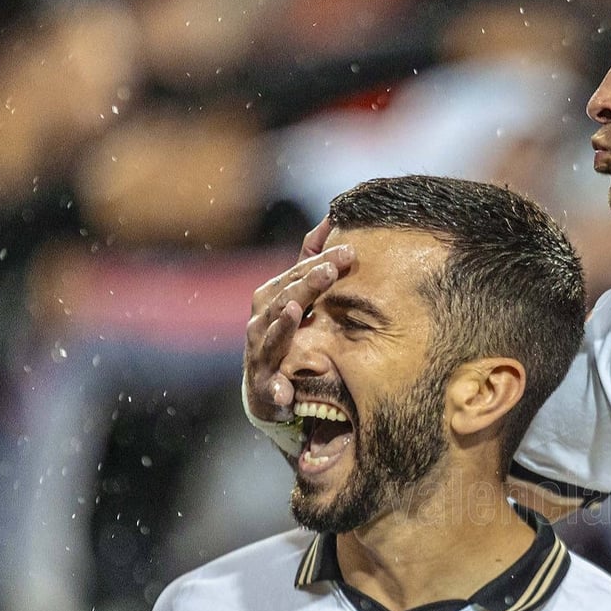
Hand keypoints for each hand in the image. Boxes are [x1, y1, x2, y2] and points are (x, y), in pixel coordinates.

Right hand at [243, 217, 344, 422]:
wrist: (269, 389)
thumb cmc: (290, 332)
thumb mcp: (300, 295)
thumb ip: (312, 260)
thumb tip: (332, 217)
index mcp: (272, 299)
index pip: (296, 276)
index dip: (320, 262)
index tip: (350, 251)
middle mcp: (260, 324)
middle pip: (283, 299)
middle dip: (306, 285)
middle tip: (330, 271)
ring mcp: (260, 356)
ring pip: (270, 338)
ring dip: (282, 325)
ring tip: (296, 311)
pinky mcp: (265, 390)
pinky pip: (270, 390)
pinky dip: (277, 391)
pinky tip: (286, 392)